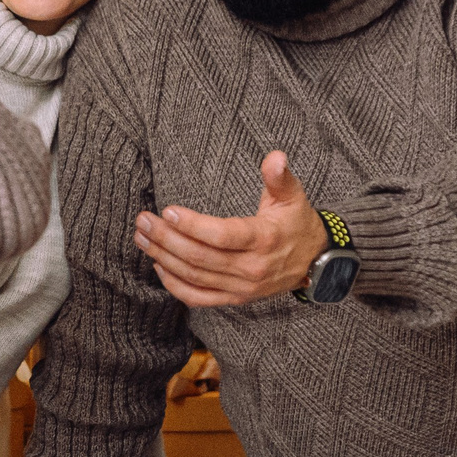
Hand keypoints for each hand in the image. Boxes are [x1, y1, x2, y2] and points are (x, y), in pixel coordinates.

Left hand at [134, 151, 328, 307]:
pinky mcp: (236, 298)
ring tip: (141, 238)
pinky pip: (200, 298)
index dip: (192, 225)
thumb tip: (275, 157)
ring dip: (164, 258)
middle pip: (200, 257)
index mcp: (264, 239)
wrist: (315, 262)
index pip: (222, 235)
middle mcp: (252, 268)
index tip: (168, 211)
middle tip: (143, 222)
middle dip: (166, 239)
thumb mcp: (293, 196)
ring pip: (195, 276)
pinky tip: (158, 266)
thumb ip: (280, 177)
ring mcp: (242, 287)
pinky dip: (176, 286)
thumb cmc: (297, 223)